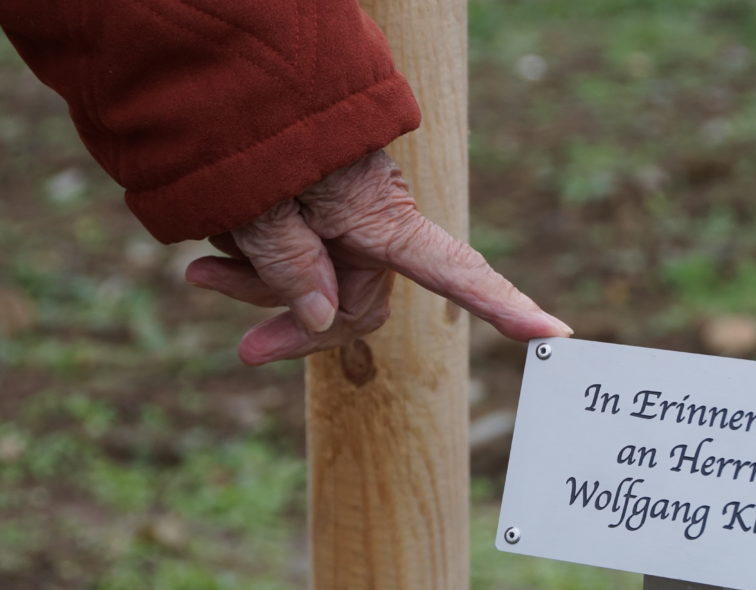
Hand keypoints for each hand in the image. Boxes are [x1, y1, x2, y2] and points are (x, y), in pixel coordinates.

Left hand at [185, 150, 570, 364]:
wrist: (224, 72)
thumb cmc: (249, 129)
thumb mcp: (262, 206)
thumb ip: (291, 268)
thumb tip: (325, 319)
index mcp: (381, 217)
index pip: (456, 271)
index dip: (505, 305)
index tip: (555, 335)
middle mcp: (372, 223)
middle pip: (355, 305)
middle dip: (297, 326)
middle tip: (244, 350)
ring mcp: (341, 220)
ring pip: (312, 286)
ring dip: (258, 289)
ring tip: (200, 270)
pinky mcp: (311, 214)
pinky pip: (290, 260)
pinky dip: (252, 265)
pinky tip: (209, 253)